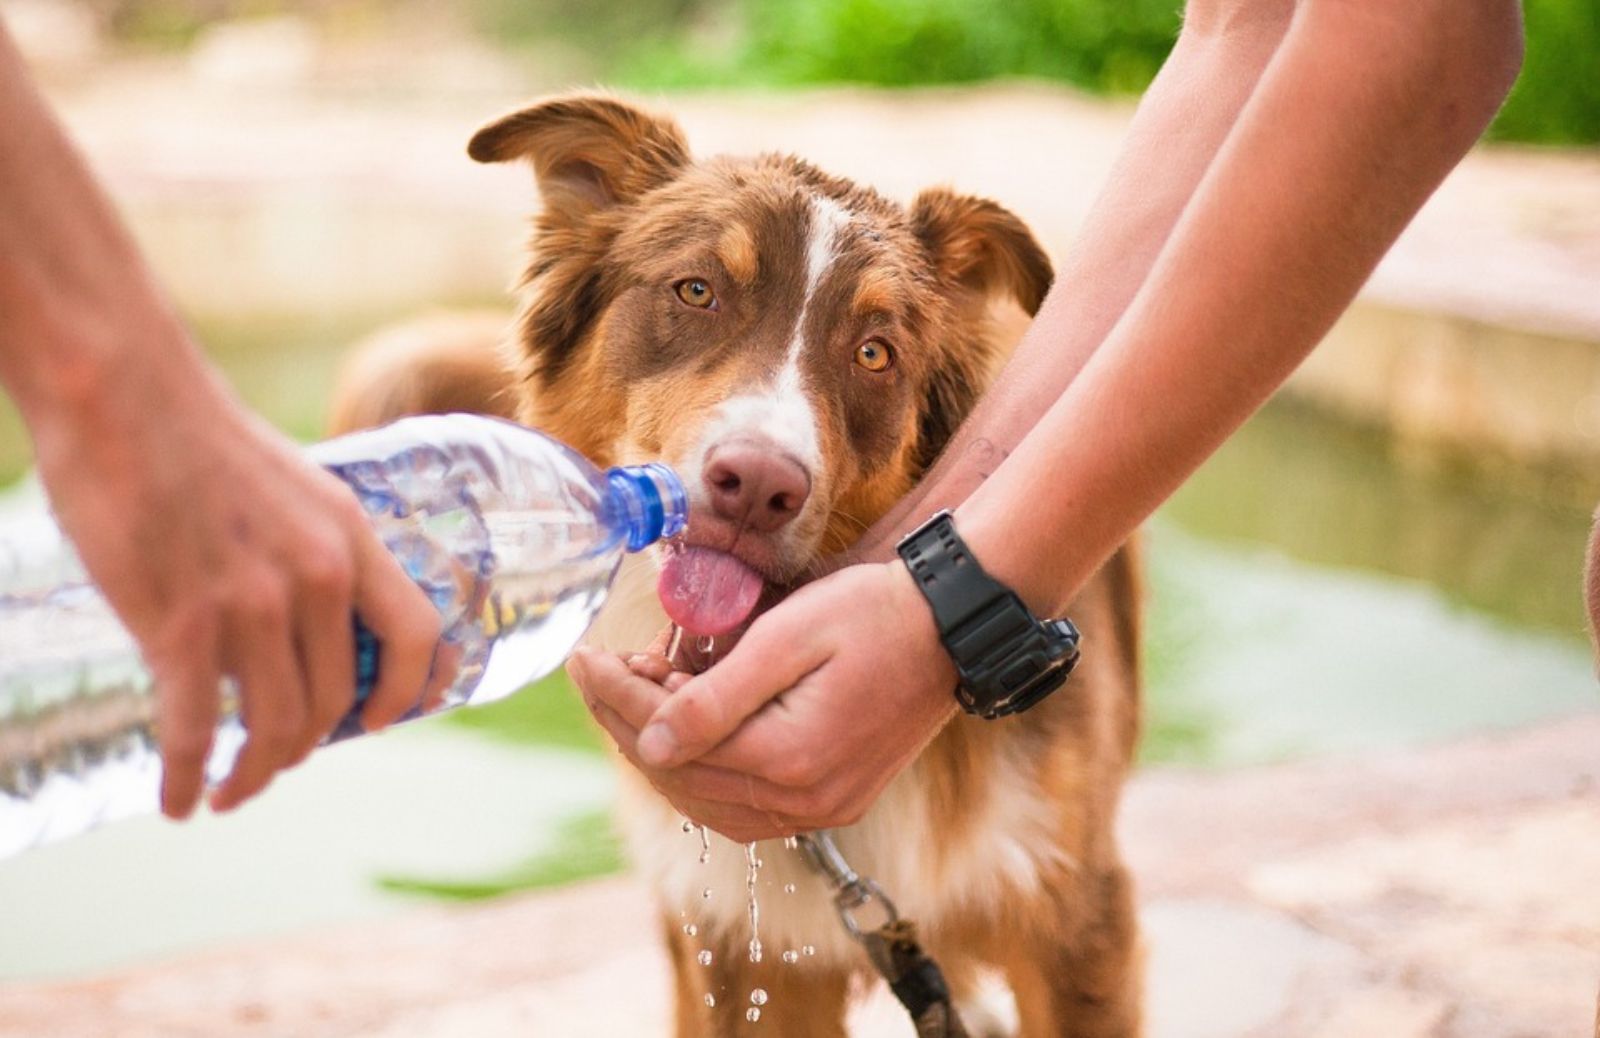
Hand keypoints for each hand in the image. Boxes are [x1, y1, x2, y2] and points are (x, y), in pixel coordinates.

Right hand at [28, 353, 443, 818]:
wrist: (123, 395)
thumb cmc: (199, 439)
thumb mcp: (296, 487)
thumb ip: (313, 550)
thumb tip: (309, 618)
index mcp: (350, 538)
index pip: (416, 633)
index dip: (408, 691)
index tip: (379, 723)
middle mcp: (316, 576)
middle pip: (335, 700)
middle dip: (305, 747)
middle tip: (273, 762)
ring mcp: (251, 604)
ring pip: (274, 726)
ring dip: (253, 774)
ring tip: (229, 791)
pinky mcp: (180, 624)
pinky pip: (196, 730)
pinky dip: (188, 777)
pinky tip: (177, 800)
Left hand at [572, 561, 956, 841]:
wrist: (951, 626)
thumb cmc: (872, 614)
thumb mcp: (788, 637)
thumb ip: (715, 698)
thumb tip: (648, 743)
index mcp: (788, 759)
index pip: (670, 741)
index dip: (617, 698)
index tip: (583, 657)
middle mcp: (804, 801)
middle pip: (682, 777)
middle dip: (629, 722)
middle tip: (601, 671)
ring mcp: (822, 809)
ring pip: (708, 801)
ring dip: (662, 752)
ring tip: (637, 694)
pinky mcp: (834, 801)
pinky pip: (745, 807)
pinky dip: (704, 773)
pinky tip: (685, 734)